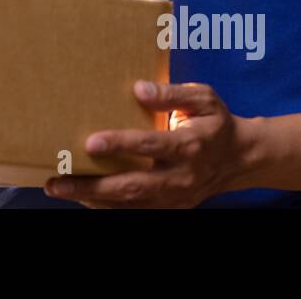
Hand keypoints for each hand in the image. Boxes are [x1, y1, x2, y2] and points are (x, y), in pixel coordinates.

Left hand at [43, 80, 246, 207]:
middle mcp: (182, 177)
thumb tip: (138, 89)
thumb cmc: (215, 122)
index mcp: (191, 145)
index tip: (91, 141)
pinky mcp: (171, 208)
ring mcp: (176, 198)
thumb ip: (172, 93)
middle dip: (93, 186)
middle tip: (58, 180)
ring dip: (93, 199)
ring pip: (130, 204)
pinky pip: (135, 211)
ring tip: (59, 188)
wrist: (241, 158)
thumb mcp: (203, 98)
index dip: (121, 144)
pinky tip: (82, 196)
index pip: (151, 145)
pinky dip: (107, 206)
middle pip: (134, 186)